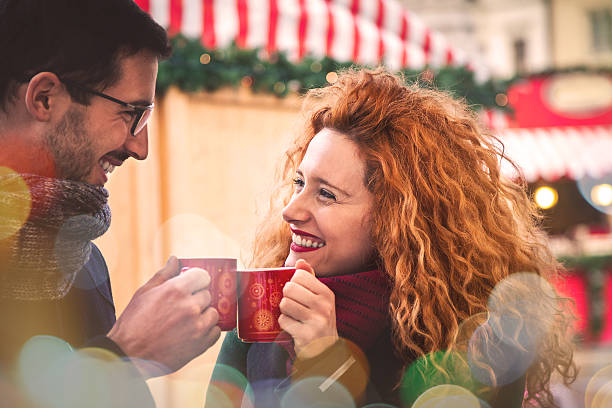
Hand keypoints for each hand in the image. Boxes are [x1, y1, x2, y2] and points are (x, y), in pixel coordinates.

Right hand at [107, 256, 220, 377]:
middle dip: (197, 299)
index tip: (192, 286)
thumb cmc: (133, 323)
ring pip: (213, 313)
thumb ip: (164, 274)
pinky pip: (216, 332)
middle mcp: (190, 306)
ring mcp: (197, 327)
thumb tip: (175, 259)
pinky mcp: (200, 345)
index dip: (197, 280)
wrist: (128, 356)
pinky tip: (193, 333)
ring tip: (188, 322)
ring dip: (204, 316)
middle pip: (207, 295)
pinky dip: (208, 332)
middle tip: (183, 307)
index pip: (203, 276)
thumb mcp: (144, 293)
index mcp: (176, 290)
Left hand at [278, 259, 338, 358]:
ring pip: (284, 304)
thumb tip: (300, 262)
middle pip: (289, 288)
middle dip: (286, 297)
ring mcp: (316, 320)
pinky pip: (283, 321)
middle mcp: (324, 305)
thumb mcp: (320, 300)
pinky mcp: (306, 334)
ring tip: (294, 318)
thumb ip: (310, 280)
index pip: (300, 275)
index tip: (298, 294)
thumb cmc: (319, 322)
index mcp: (327, 294)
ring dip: (284, 312)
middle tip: (293, 307)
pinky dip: (284, 325)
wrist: (326, 352)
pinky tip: (293, 328)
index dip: (293, 283)